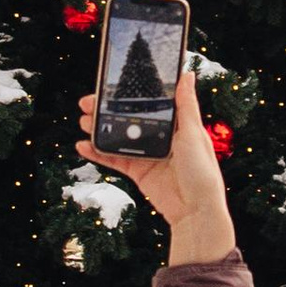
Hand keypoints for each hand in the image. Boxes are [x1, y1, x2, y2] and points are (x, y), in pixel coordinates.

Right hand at [76, 69, 234, 265]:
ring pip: (117, 137)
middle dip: (106, 110)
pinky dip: (97, 153)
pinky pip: (114, 160)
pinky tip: (83, 146)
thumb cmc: (202, 172)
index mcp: (175, 125)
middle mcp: (160, 137)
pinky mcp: (138, 172)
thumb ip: (186, 105)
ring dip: (99, 129)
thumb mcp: (193, 134)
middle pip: (128, 118)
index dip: (129, 94)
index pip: (148, 103)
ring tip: (83, 121)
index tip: (111, 84)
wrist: (195, 211)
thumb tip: (187, 75)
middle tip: (87, 103)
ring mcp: (147, 154)